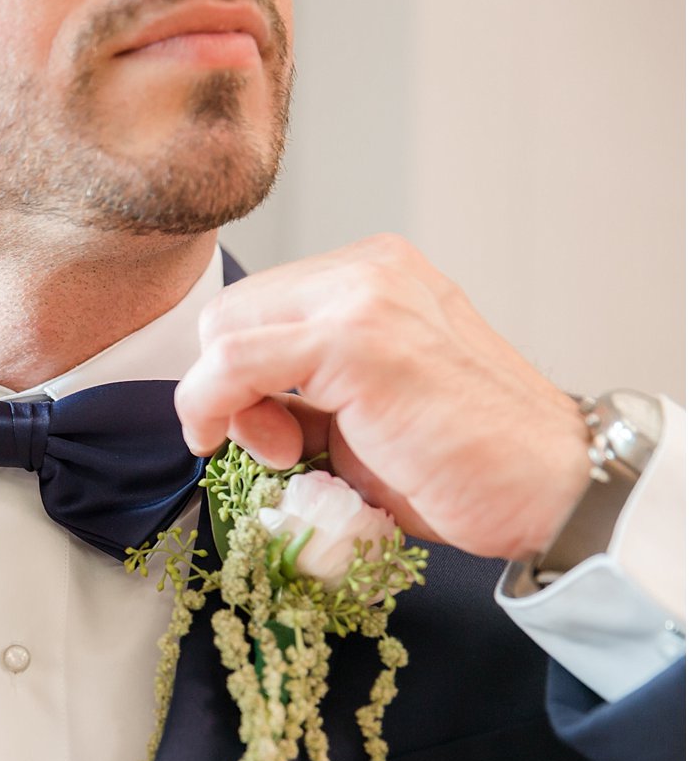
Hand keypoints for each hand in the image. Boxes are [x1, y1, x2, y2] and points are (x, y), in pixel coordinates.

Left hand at [174, 234, 591, 560]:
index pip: (257, 309)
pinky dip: (212, 406)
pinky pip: (233, 362)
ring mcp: (363, 296)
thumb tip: (231, 410)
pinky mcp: (355, 338)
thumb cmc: (465, 465)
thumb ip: (297, 398)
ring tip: (283, 453)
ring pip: (224, 330)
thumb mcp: (360, 418)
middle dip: (224, 386)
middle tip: (272, 448)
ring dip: (222, 402)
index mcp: (374, 276)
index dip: (235, 377)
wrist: (549, 490)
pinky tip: (253, 448)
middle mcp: (369, 270)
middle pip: (231, 313)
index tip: (264, 433)